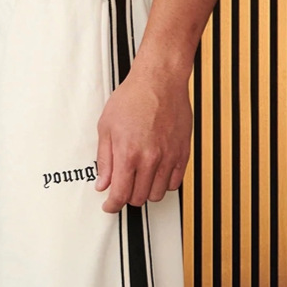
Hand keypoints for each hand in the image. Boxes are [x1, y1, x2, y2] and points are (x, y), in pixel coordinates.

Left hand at [95, 66, 191, 212]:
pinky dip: (164, 184)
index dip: (112, 205)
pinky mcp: (183, 152)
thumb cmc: (133, 97)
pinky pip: (175, 182)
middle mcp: (150, 159)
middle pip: (139, 198)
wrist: (160, 80)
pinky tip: (156, 174)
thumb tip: (102, 182)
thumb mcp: (106, 127)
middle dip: (127, 197)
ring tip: (140, 180)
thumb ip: (105, 160)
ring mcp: (169, 157)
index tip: (109, 206)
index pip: (120, 195)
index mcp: (128, 154)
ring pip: (158, 194)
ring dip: (146, 192)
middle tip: (123, 187)